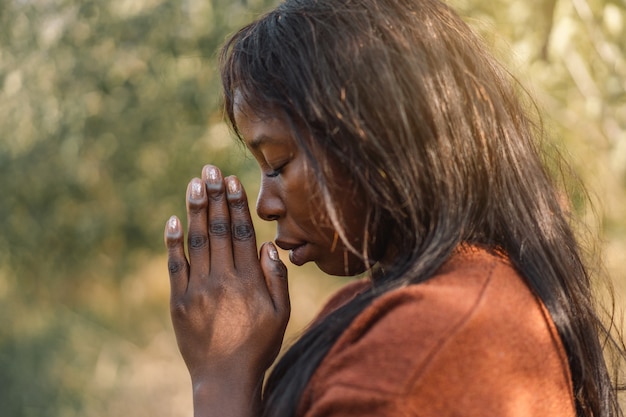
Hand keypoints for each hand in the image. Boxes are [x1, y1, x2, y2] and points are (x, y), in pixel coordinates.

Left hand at [164, 165, 289, 415]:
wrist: (224, 378)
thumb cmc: (259, 346)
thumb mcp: (281, 315)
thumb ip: (277, 279)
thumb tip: (269, 246)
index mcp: (248, 280)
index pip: (241, 232)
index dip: (236, 204)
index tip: (231, 180)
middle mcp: (223, 279)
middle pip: (217, 229)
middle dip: (214, 196)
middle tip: (209, 169)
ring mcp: (198, 289)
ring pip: (197, 241)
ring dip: (195, 209)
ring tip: (194, 182)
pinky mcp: (179, 301)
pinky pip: (175, 266)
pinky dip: (173, 242)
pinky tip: (173, 219)